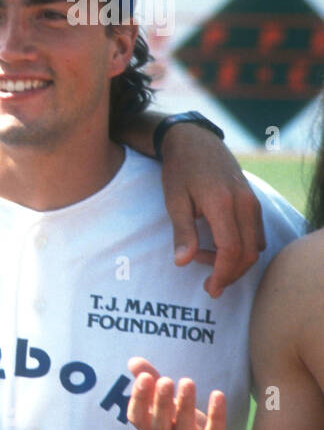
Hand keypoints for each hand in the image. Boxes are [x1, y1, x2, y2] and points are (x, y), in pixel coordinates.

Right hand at [126, 357, 255, 429]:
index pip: (138, 420)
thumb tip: (133, 361)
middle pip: (159, 428)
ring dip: (185, 407)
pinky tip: (217, 394)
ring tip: (187, 382)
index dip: (138, 400)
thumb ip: (154, 387)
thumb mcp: (173, 411)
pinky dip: (216, 416)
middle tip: (164, 380)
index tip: (144, 377)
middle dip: (160, 403)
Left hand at [159, 123, 263, 297]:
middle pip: (248, 252)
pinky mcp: (253, 202)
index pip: (231, 250)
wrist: (195, 141)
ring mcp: (252, 202)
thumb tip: (182, 263)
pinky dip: (241, 248)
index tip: (211, 289)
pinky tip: (217, 247)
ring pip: (256, 245)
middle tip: (209, 285)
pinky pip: (256, 234)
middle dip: (230, 274)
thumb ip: (182, 232)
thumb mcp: (174, 201)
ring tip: (204, 259)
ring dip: (234, 261)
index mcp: (223, 204)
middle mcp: (244, 204)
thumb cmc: (180, 170)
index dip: (223, 274)